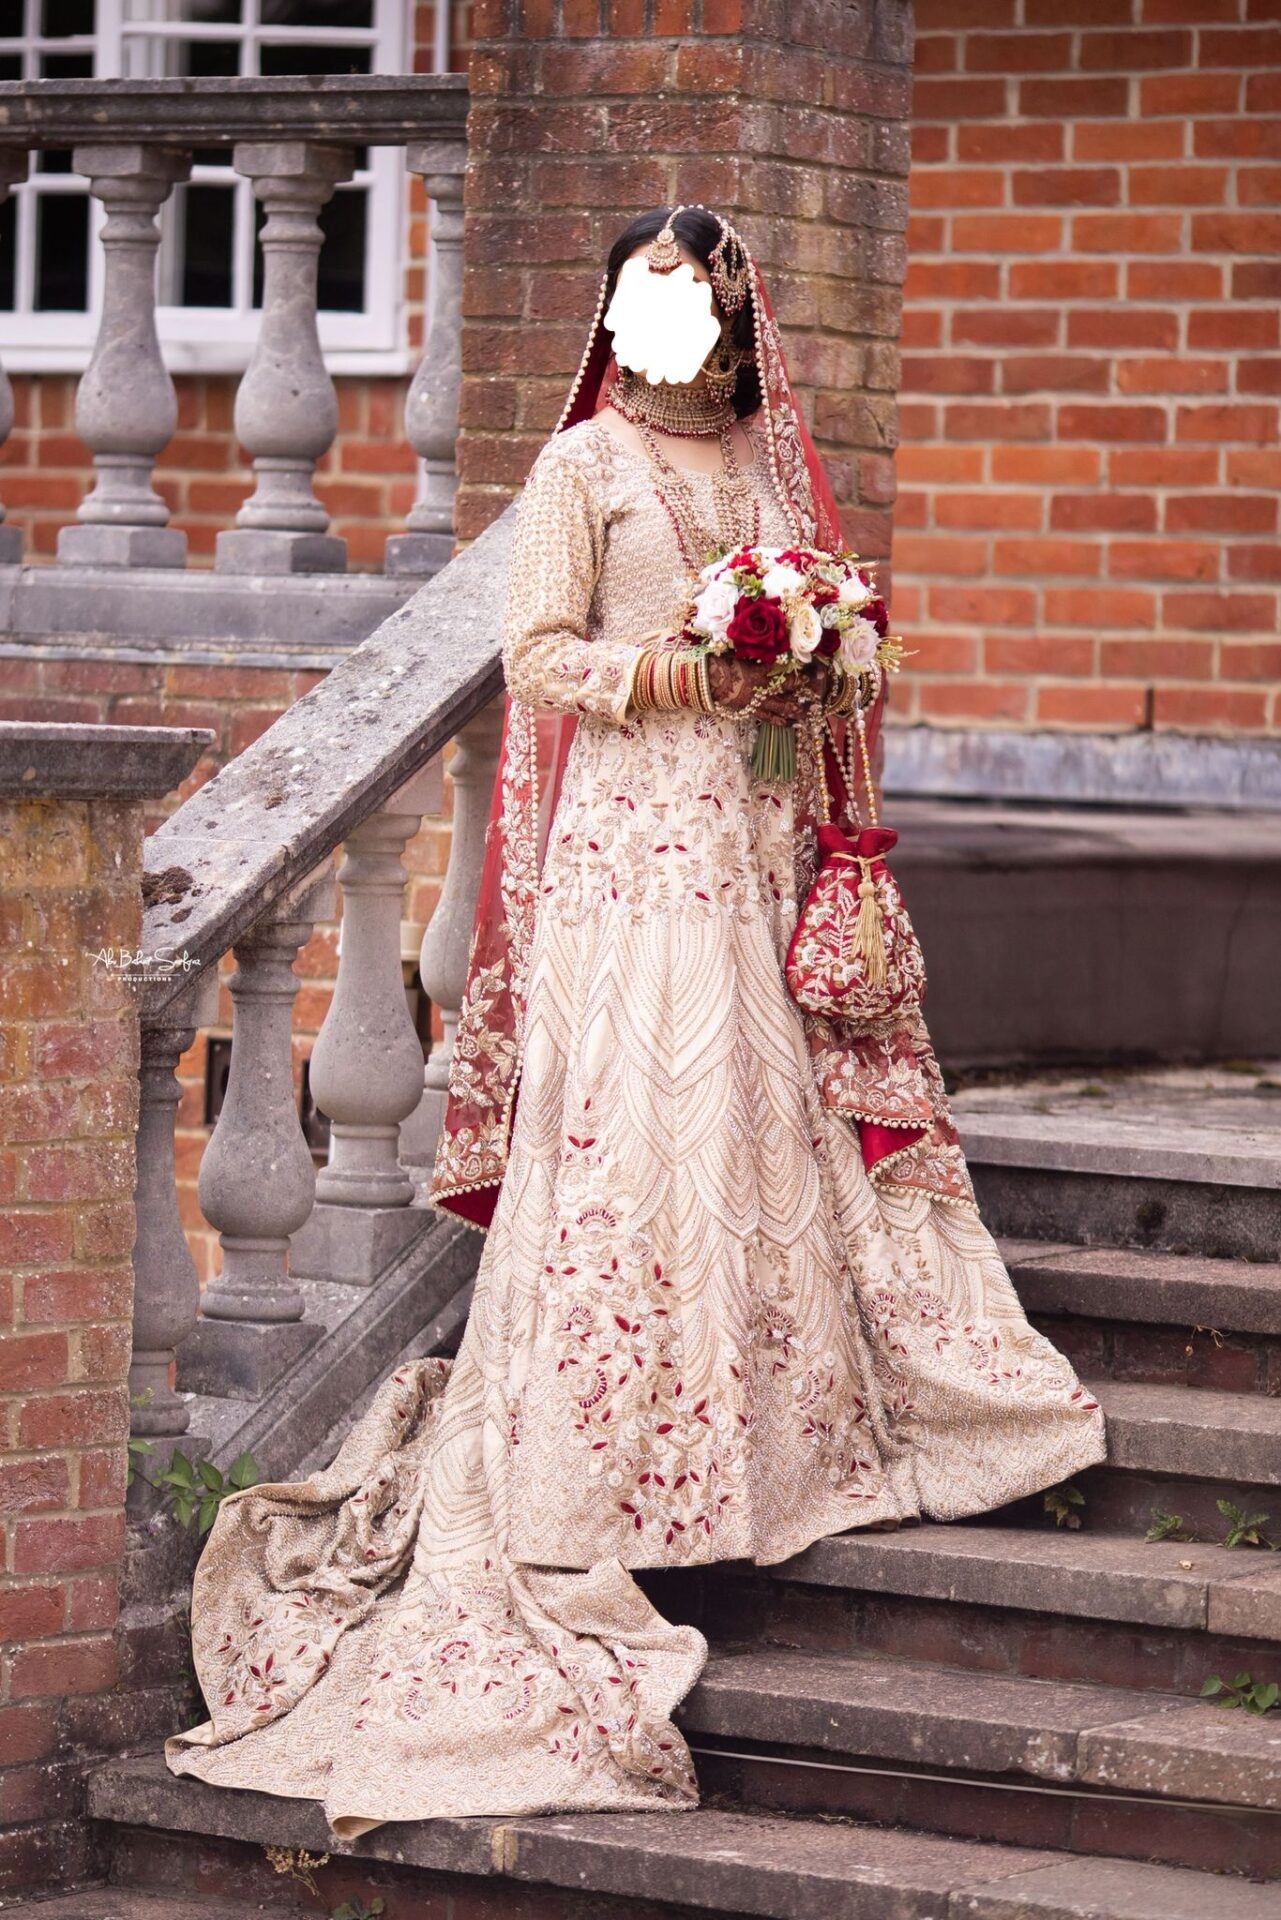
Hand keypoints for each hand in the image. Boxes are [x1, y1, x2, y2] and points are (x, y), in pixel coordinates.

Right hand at [709, 655, 829, 723]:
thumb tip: (775, 650)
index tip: (818, 672)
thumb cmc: (718, 662)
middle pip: (787, 692)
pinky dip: (779, 721)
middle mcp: (760, 689)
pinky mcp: (747, 711)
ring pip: (779, 708)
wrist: (701, 681)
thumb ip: (759, 654)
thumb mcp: (740, 652)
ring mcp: (754, 702)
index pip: (787, 674)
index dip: (804, 674)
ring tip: (809, 716)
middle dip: (804, 696)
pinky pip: (766, 718)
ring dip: (795, 712)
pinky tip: (790, 724)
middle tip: (819, 700)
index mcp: (759, 672)